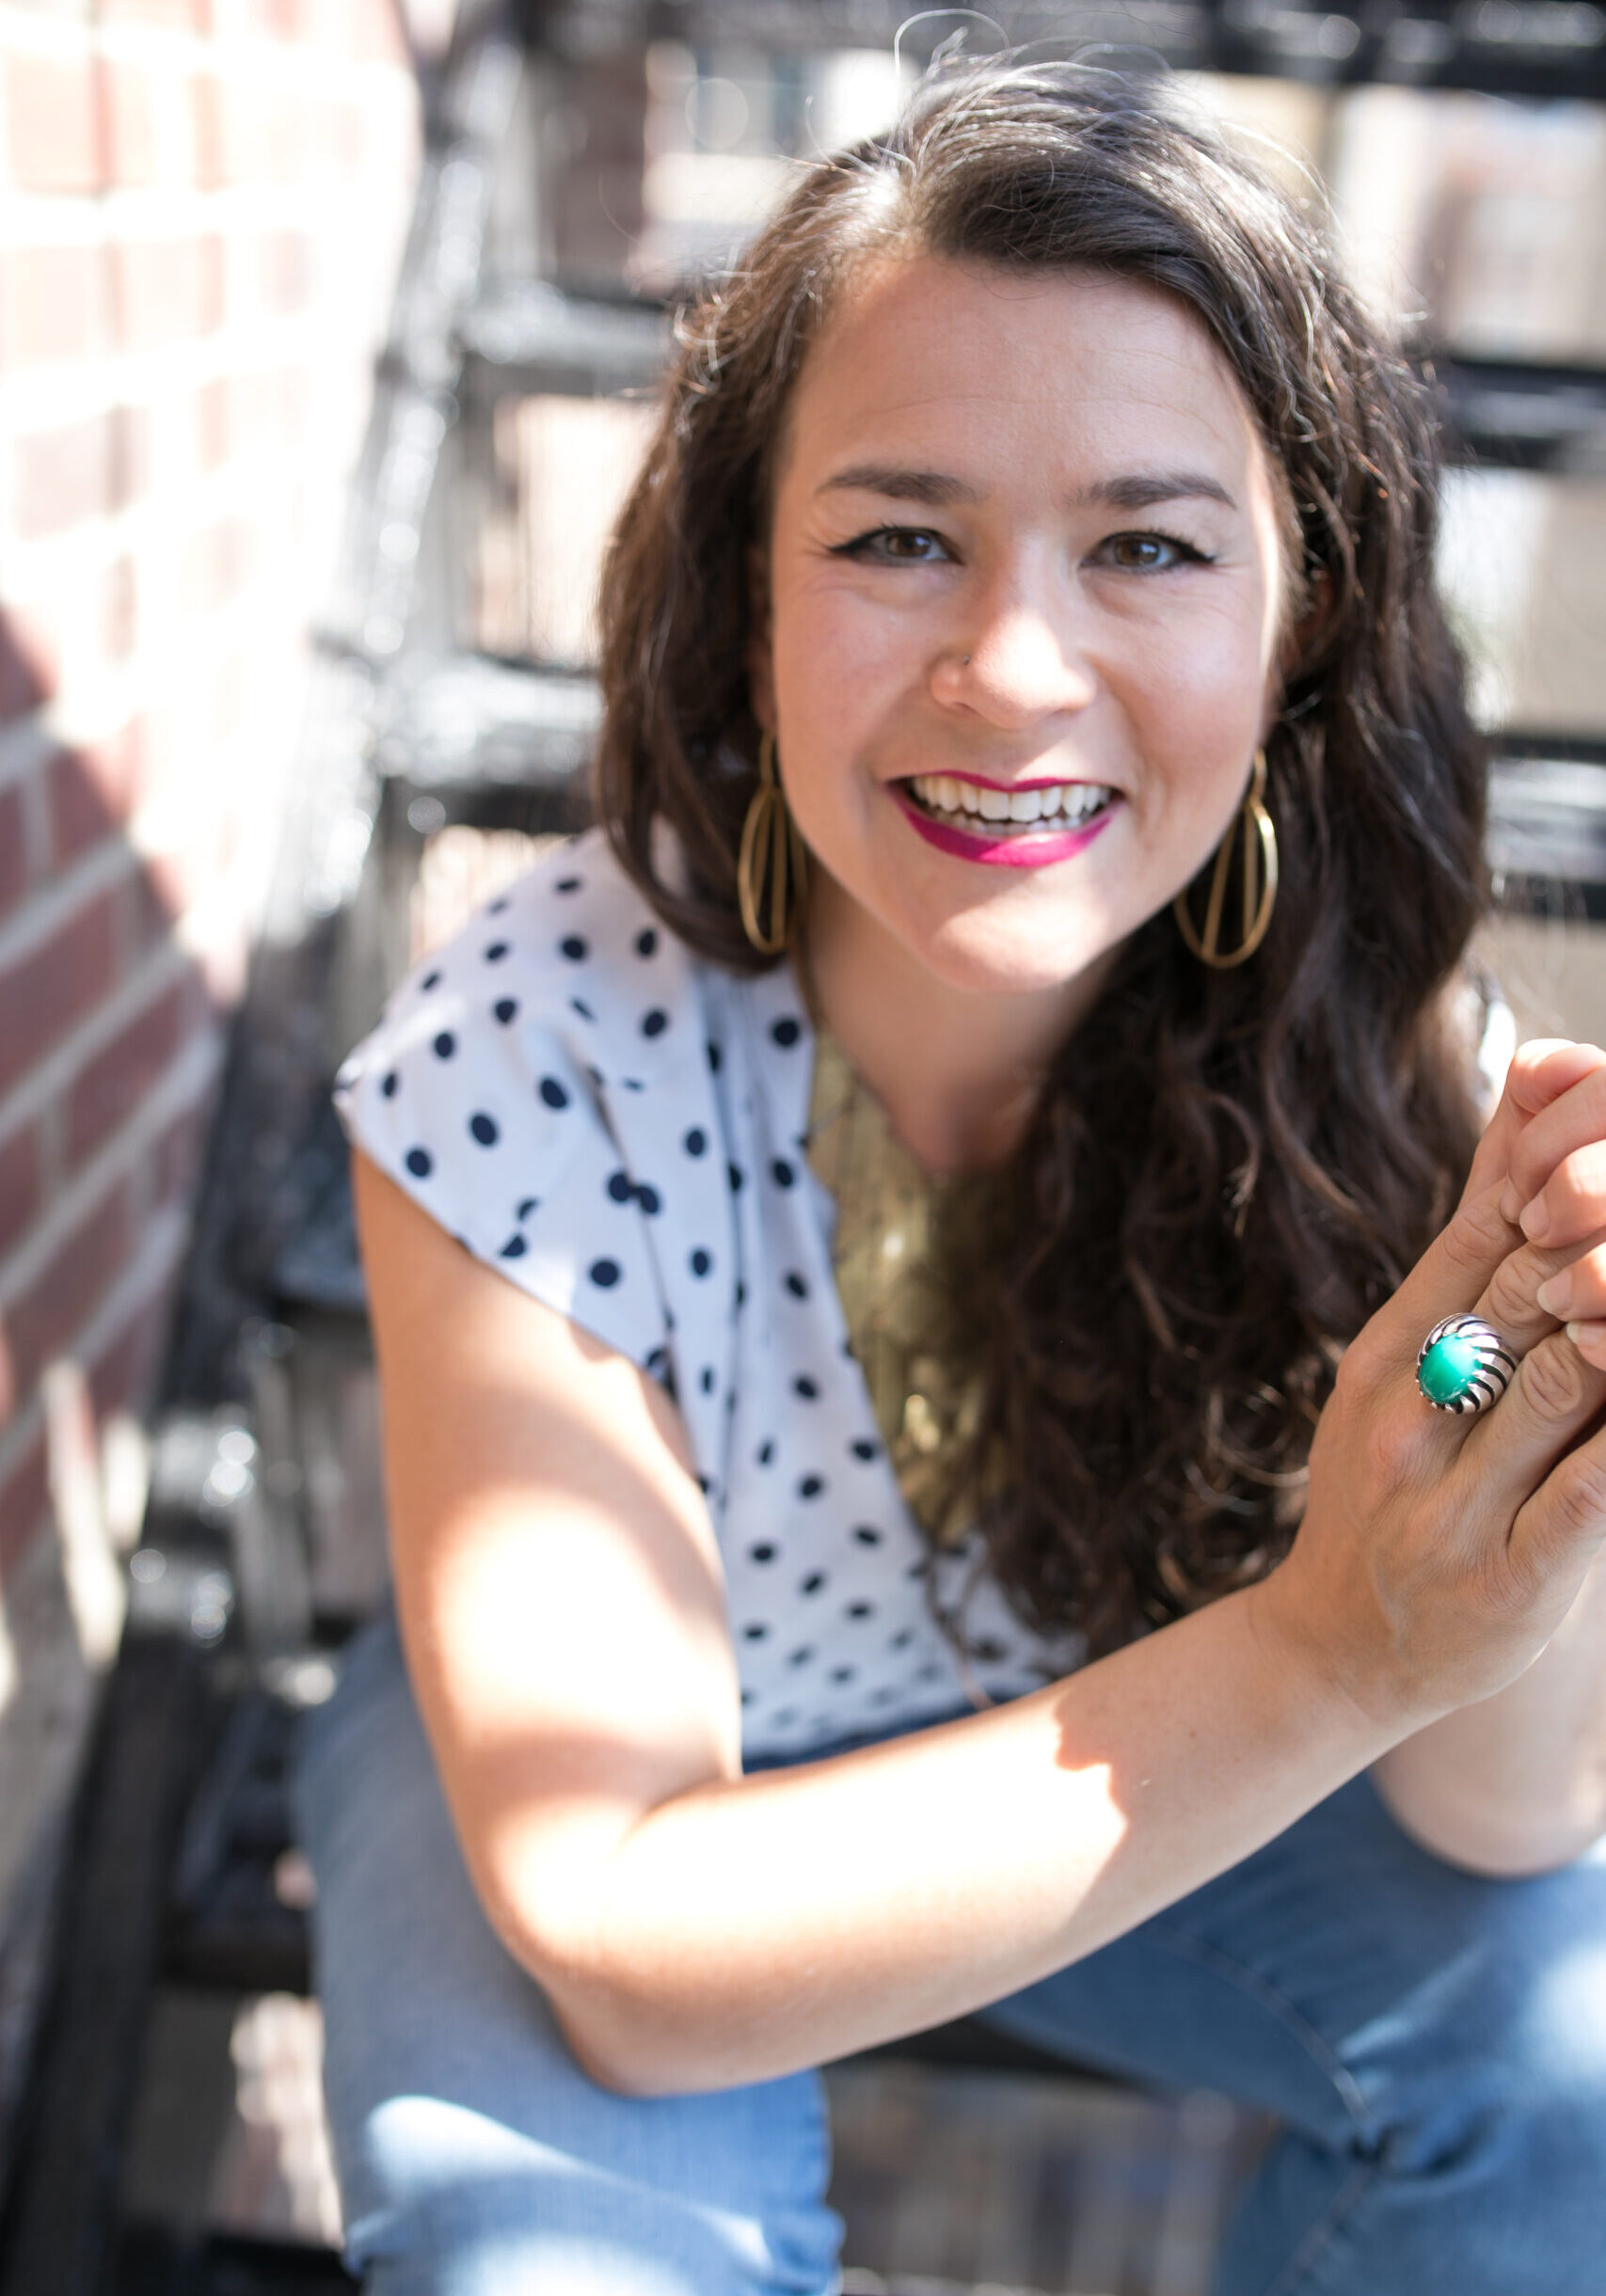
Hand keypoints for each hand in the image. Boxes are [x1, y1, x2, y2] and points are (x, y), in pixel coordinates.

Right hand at [1253, 1041, 1605, 1731]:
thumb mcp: (1400, 1359)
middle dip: (1605, 1231)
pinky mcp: (1504, 1584)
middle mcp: (1412, 1414)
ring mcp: (1452, 1501)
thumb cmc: (1391, 1483)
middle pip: (1529, 1286)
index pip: (1485, 1229)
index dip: (1561, 1168)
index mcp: (1391, 1350)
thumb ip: (1468, 1242)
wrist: (1335, 1649)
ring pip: (1564, 1381)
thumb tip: (1531, 1088)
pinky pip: (1587, 1501)